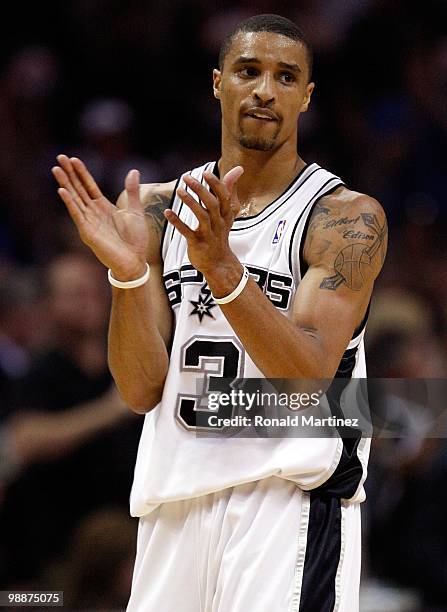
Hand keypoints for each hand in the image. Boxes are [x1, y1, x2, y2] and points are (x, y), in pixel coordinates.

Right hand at [52, 155, 147, 279]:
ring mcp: (89, 221)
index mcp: (103, 206)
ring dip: (65, 184)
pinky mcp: (87, 232)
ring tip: (56, 169)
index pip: (89, 185)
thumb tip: (133, 170)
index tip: (73, 158)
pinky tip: (62, 190)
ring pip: (74, 198)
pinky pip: (77, 215)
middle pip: (78, 189)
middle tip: (59, 157)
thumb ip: (132, 191)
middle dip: (69, 173)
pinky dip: (70, 203)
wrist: (134, 260)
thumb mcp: (135, 210)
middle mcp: (93, 212)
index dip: (81, 172)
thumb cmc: (135, 239)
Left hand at [165, 166, 243, 274]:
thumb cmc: (220, 234)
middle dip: (200, 190)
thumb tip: (238, 169)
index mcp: (225, 214)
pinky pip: (187, 232)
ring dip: (190, 203)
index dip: (216, 185)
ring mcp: (208, 234)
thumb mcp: (227, 212)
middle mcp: (218, 223)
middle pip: (212, 204)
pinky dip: (177, 222)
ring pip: (202, 217)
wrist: (219, 263)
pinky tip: (168, 212)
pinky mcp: (197, 244)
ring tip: (179, 191)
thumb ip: (229, 190)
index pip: (224, 197)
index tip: (205, 173)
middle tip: (186, 178)